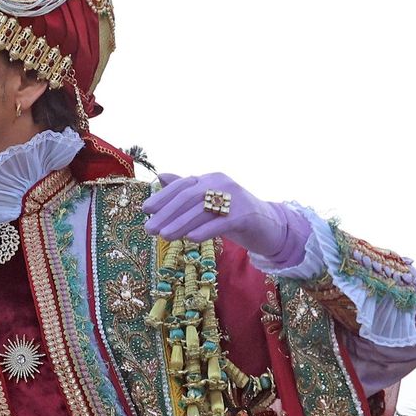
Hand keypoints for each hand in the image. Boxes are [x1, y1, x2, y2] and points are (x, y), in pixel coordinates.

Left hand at [142, 172, 302, 261]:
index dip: (163, 196)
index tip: (145, 209)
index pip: (182, 185)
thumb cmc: (233, 216)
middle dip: (167, 212)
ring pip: (202, 210)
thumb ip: (187, 190)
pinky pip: (221, 222)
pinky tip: (189, 239)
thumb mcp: (209, 203)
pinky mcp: (246, 215)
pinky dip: (204, 230)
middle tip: (149, 228)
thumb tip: (161, 177)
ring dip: (180, 223)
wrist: (270, 227)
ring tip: (163, 236)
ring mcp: (235, 198)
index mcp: (210, 179)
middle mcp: (221, 183)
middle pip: (189, 197)